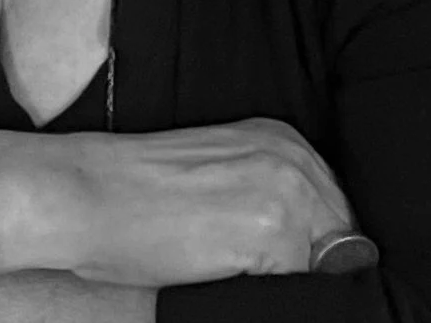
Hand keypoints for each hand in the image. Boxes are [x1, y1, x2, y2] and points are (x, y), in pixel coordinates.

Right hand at [52, 118, 354, 285]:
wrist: (88, 191)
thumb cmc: (136, 191)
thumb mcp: (220, 173)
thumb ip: (272, 195)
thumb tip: (319, 251)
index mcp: (282, 138)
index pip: (335, 214)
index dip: (312, 250)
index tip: (278, 262)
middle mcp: (294, 158)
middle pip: (342, 242)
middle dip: (308, 265)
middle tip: (248, 267)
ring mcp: (289, 194)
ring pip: (326, 270)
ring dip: (290, 279)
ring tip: (232, 268)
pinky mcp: (275, 236)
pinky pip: (301, 290)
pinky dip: (270, 293)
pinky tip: (225, 275)